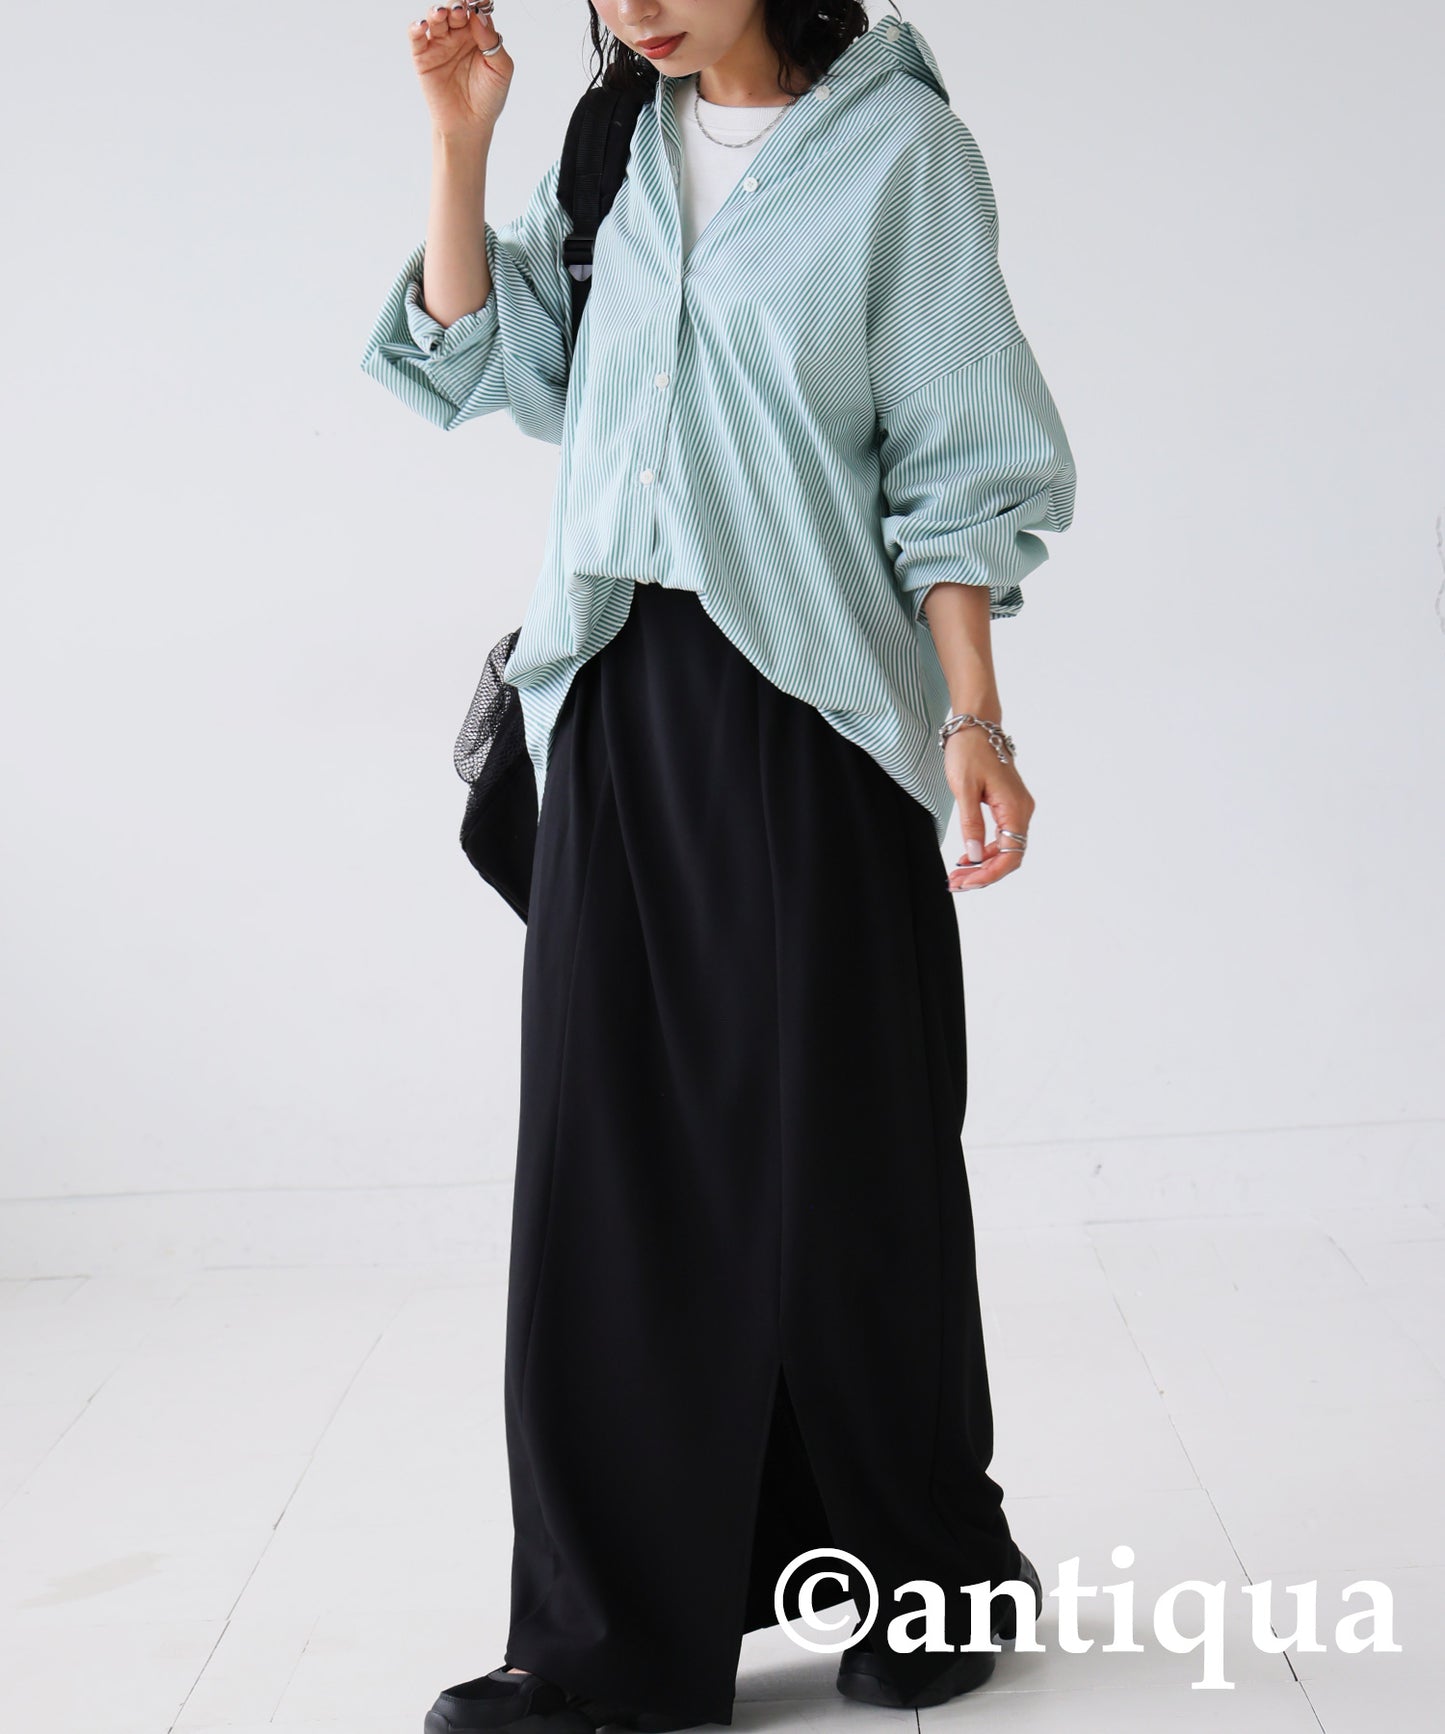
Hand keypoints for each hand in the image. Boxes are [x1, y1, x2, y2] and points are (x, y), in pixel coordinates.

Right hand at [408, 3, 513, 139]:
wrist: (470, 125)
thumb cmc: (488, 98)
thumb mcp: (500, 70)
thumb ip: (492, 42)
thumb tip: (479, 16)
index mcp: (479, 34)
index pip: (477, 10)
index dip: (477, 3)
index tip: (480, 1)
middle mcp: (459, 34)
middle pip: (455, 9)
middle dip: (457, 5)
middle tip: (461, 9)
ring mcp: (440, 44)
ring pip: (436, 18)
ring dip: (438, 12)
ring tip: (443, 14)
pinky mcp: (423, 57)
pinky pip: (416, 37)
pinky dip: (416, 28)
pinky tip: (422, 26)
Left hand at [943, 727, 1034, 891]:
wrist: (975, 725)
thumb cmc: (970, 751)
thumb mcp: (964, 788)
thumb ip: (971, 823)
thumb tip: (975, 854)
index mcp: (1015, 807)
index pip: (1010, 854)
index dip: (990, 874)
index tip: (967, 883)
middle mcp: (1021, 810)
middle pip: (1009, 856)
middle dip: (984, 874)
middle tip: (956, 883)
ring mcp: (1016, 808)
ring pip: (1005, 849)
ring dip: (983, 865)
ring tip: (957, 875)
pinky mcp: (1007, 805)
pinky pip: (1000, 836)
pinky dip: (984, 850)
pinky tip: (966, 857)